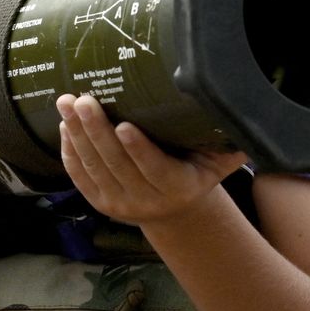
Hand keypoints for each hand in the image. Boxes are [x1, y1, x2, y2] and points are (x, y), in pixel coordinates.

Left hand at [56, 93, 245, 226]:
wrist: (176, 209)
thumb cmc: (199, 172)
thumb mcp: (219, 160)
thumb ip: (230, 141)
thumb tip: (244, 108)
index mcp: (178, 188)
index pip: (155, 170)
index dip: (138, 150)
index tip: (123, 125)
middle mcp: (147, 201)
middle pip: (117, 166)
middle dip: (96, 132)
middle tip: (83, 100)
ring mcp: (120, 205)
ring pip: (94, 169)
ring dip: (77, 136)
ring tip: (67, 104)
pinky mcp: (100, 203)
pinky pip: (80, 177)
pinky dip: (70, 152)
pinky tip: (65, 126)